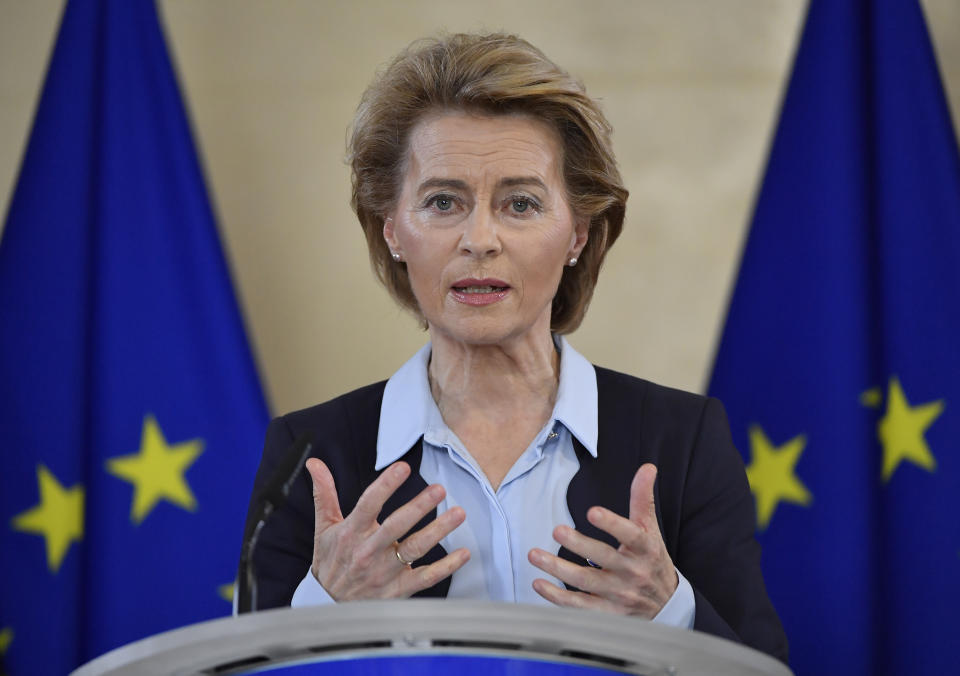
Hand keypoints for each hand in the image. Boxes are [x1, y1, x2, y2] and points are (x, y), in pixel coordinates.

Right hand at [306, 458, 468, 599]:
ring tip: (458, 514)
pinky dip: (446, 567)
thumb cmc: (330, 562)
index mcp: (351, 533)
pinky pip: (425, 578)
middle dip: (419, 507)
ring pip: (414, 549)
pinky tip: (463, 554)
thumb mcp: (323, 528)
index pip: (368, 504)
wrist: (326, 606)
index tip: (403, 468)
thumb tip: (315, 464)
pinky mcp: (397, 590)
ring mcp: (384, 572)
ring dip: (438, 531)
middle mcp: (368, 552)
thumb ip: (324, 494)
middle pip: (396, 526)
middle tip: (439, 489)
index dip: (385, 485)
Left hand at [528, 463, 677, 617]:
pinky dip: (557, 598)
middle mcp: (632, 572)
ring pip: (586, 583)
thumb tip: (647, 467)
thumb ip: (643, 499)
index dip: (612, 524)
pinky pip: (580, 607)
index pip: (630, 534)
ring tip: (535, 555)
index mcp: (644, 548)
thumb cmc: (652, 560)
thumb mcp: (651, 530)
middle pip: (603, 558)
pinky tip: (539, 583)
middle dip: (579, 545)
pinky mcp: (607, 613)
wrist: (667, 606)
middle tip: (557, 529)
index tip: (592, 512)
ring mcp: (619, 595)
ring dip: (558, 569)